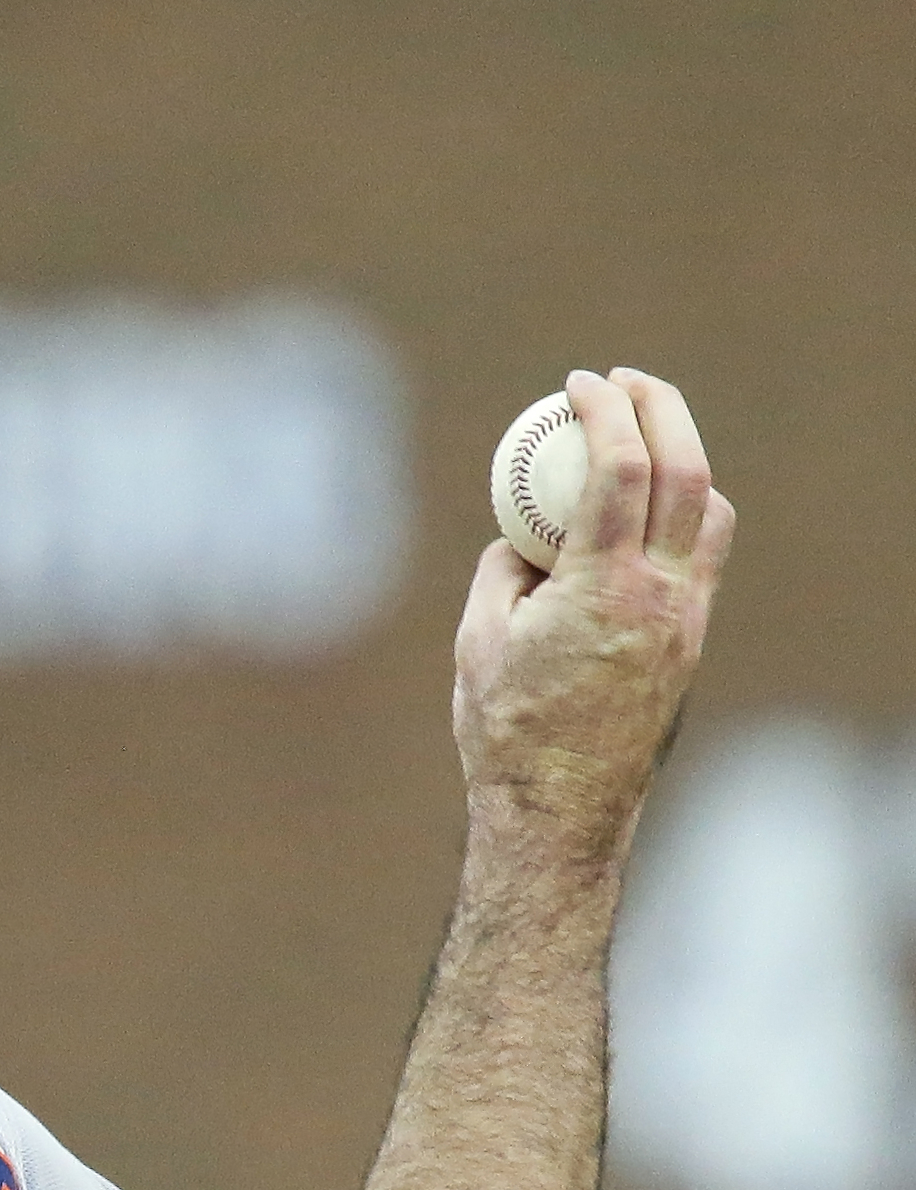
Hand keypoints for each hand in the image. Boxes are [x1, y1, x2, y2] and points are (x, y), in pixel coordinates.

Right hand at [452, 368, 735, 849]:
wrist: (560, 807)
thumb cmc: (504, 729)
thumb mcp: (477, 640)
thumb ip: (501, 573)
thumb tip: (520, 536)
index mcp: (601, 588)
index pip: (620, 470)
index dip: (605, 413)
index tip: (579, 385)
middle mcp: (660, 596)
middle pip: (689, 472)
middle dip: (662, 410)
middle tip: (627, 383)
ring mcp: (685, 620)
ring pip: (711, 513)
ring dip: (684, 461)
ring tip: (642, 444)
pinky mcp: (690, 643)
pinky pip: (700, 558)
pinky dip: (681, 517)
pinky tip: (642, 519)